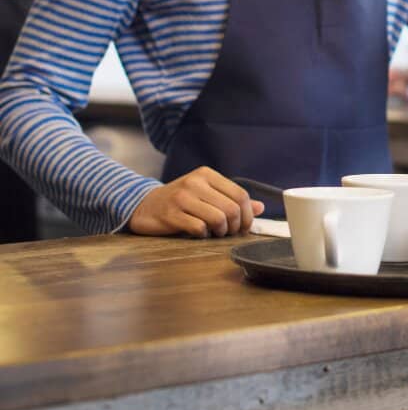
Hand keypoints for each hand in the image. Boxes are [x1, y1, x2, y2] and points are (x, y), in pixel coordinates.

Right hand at [129, 167, 264, 237]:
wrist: (145, 205)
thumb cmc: (180, 200)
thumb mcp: (207, 194)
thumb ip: (231, 199)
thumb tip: (260, 208)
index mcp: (207, 174)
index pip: (240, 194)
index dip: (247, 214)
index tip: (245, 226)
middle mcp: (195, 182)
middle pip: (231, 208)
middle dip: (235, 226)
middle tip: (230, 232)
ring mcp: (182, 198)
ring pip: (218, 218)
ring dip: (221, 231)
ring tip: (216, 233)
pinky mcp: (171, 214)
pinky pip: (199, 228)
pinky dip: (204, 235)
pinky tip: (200, 233)